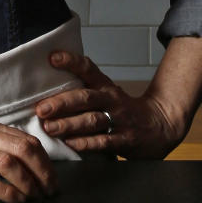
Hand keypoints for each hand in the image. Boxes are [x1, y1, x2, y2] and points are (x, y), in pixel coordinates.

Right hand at [0, 118, 58, 202]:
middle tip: (50, 190)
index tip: (51, 176)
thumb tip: (18, 159)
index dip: (43, 159)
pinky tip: (15, 201)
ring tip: (36, 197)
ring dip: (29, 182)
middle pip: (22, 148)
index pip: (23, 138)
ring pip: (8, 162)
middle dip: (43, 171)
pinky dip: (8, 192)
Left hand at [35, 50, 186, 159]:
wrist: (159, 126)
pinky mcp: (124, 140)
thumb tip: (48, 90)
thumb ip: (85, 90)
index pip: (88, 68)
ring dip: (69, 124)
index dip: (70, 61)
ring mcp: (119, 120)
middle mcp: (111, 100)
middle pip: (86, 98)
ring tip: (50, 128)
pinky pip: (103, 142)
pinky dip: (86, 144)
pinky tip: (71, 145)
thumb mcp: (108, 94)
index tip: (52, 57)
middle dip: (62, 103)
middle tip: (42, 108)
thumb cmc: (125, 110)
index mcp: (105, 86)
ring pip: (92, 120)